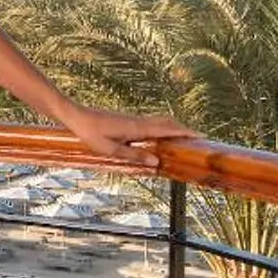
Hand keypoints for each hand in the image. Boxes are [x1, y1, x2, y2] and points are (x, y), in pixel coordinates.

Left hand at [65, 105, 191, 168]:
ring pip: (159, 121)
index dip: (184, 133)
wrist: (77, 116)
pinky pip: (151, 123)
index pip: (166, 129)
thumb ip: (134, 155)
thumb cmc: (91, 133)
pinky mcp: (128, 120)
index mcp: (137, 128)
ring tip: (184, 137)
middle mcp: (138, 121)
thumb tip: (156, 161)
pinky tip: (161, 136)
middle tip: (199, 138)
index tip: (200, 136)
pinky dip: (162, 128)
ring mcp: (133, 119)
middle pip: (167, 123)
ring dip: (173, 128)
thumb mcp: (111, 149)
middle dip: (183, 129)